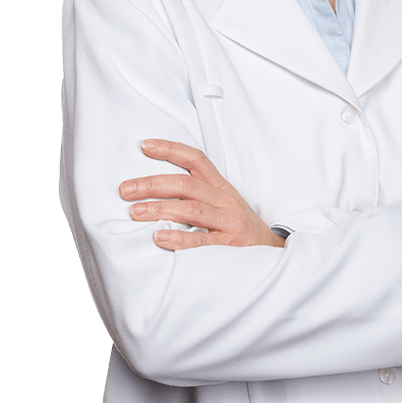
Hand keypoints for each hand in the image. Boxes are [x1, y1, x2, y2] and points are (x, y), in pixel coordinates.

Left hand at [120, 139, 285, 249]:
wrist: (275, 256)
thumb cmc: (241, 230)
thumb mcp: (225, 205)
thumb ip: (198, 195)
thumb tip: (157, 189)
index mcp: (222, 187)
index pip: (196, 159)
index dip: (170, 149)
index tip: (144, 146)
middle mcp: (225, 201)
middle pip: (186, 183)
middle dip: (153, 184)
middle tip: (126, 189)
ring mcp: (229, 223)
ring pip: (191, 208)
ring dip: (159, 209)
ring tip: (134, 212)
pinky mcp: (231, 247)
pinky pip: (202, 241)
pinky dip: (179, 239)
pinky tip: (159, 238)